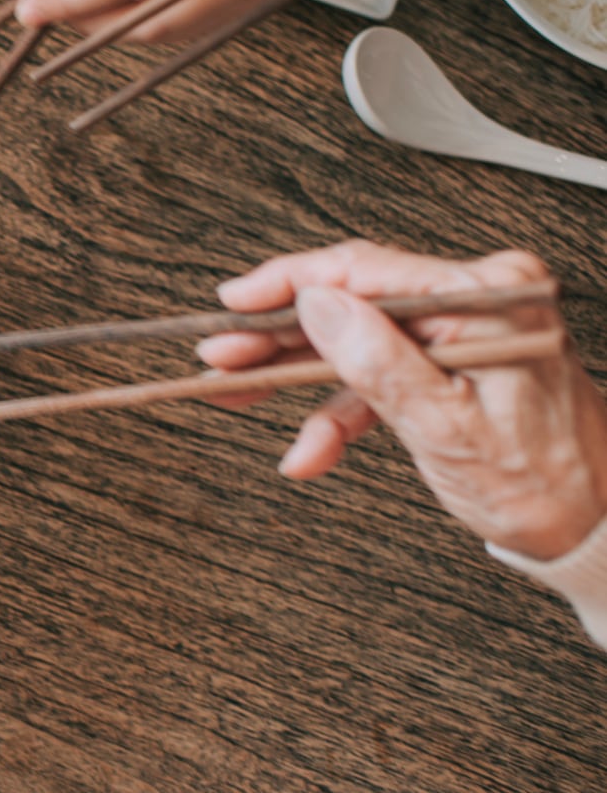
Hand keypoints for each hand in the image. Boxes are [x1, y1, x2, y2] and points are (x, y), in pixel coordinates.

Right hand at [197, 242, 606, 560]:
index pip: (365, 269)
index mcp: (488, 297)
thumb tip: (319, 306)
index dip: (288, 284)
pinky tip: (311, 447)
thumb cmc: (544, 482)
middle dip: (278, 336)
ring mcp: (462, 328)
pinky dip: (339, 410)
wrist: (591, 522)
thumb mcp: (447, 427)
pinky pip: (376, 373)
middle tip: (223, 357)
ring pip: (352, 339)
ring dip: (298, 378)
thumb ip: (379, 361)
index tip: (233, 302)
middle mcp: (478, 299)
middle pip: (350, 301)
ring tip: (240, 394)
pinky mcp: (449, 358)